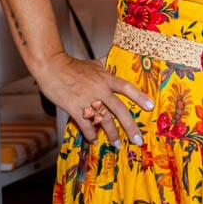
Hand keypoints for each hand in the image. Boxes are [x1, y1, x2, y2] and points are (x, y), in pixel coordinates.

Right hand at [37, 52, 154, 146]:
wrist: (52, 67)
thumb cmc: (72, 65)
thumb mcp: (94, 63)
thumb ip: (106, 65)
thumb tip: (114, 59)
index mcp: (106, 79)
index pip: (127, 88)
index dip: (140, 97)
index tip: (150, 106)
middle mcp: (100, 90)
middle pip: (119, 110)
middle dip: (130, 126)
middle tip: (138, 140)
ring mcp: (87, 100)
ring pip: (104, 120)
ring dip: (112, 134)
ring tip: (117, 144)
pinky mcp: (74, 108)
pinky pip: (85, 124)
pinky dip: (90, 134)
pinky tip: (93, 140)